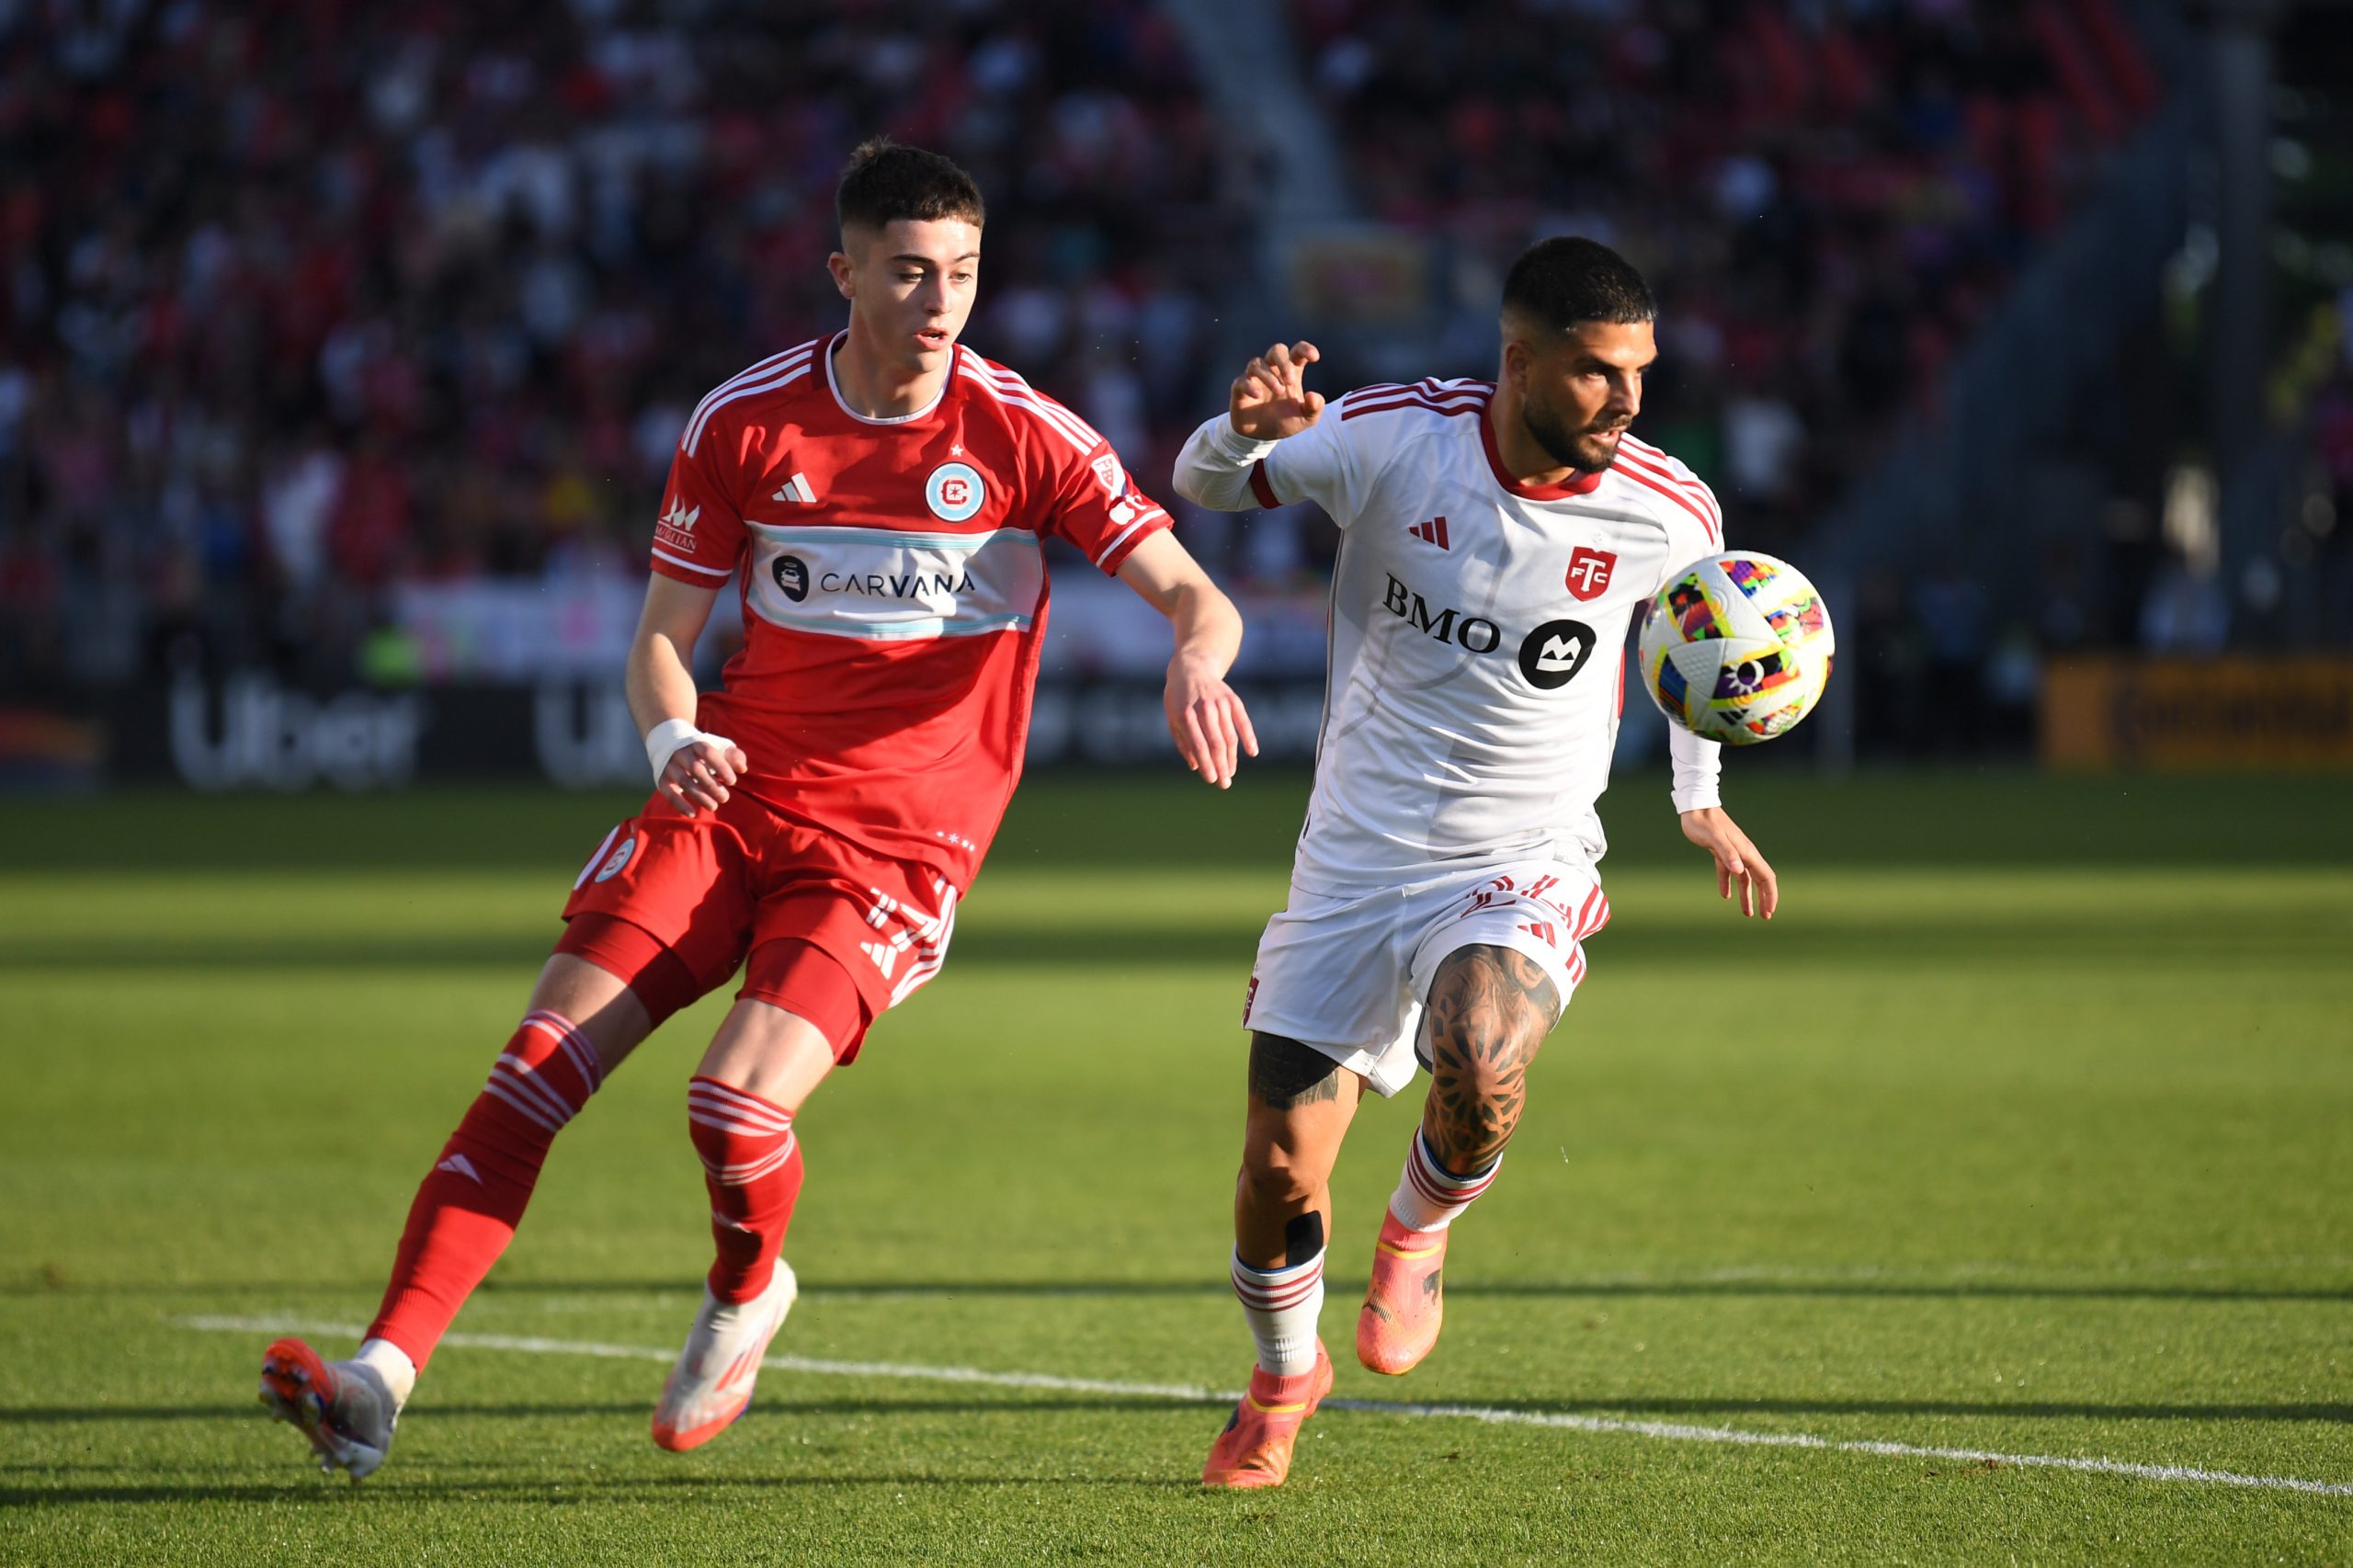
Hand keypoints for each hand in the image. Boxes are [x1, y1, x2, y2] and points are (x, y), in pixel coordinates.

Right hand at [660, 738, 749, 817]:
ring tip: (713, 806)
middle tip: (725, 798)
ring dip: (699, 795)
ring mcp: (670, 766)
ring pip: (684, 781)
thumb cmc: (703, 751)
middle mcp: (681, 754)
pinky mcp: (662, 779)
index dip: (721, 767)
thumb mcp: (719, 748)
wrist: (669, 743)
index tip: (732, 782)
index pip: (709, 753)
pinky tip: (691, 814)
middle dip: (711, 785)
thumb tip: (742, 768)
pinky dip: (679, 804)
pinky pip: (669, 793)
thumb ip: (734, 756)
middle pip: (696, 769)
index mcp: (697, 743)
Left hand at [1164, 655, 1258, 788]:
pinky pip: (1243, 720)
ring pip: (1230, 736)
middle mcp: (1204, 709)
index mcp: (1185, 715)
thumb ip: (1183, 743)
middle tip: (1224, 784)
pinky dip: (1249, 736)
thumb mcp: (1172, 719)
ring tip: (1231, 773)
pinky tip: (1252, 752)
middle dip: (1221, 766)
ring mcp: (1219, 703)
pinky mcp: (1232, 699)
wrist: (1191, 668)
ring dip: (1232, 758)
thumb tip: (1196, 766)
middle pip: (1216, 744)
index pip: (1199, 745)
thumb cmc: (1178, 698)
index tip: (1211, 780)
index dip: (1207, 764)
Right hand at [1230, 340, 1325, 440]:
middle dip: (1284, 362)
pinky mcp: (1240, 389)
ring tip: (1278, 390)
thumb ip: (1314, 408)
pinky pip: (1241, 380)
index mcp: (1291, 372)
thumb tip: (1313, 396)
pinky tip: (1257, 395)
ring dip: (1268, 376)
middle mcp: (1272, 371)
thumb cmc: (1285, 421)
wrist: (1261, 436)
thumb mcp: (1306, 419)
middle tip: (1291, 380)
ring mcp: (1255, 378)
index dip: (1305, 349)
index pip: (1297, 352)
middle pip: (1276, 350)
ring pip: (1257, 363)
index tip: (1314, 357)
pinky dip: (1249, 386)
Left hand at [1680, 806, 1777, 918]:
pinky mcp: (1720, 852)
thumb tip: (1739, 870)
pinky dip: (1728, 884)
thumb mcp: (1715, 838)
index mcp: (1746, 852)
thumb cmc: (1704, 822)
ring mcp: (1733, 853)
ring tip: (1748, 913)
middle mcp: (1743, 853)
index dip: (1770, 895)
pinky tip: (1725, 896)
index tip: (1770, 911)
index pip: (1766, 876)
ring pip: (1744, 878)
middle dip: (1764, 899)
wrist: (1695, 807)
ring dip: (1747, 896)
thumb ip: (1727, 853)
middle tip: (1765, 917)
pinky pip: (1728, 872)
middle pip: (1760, 879)